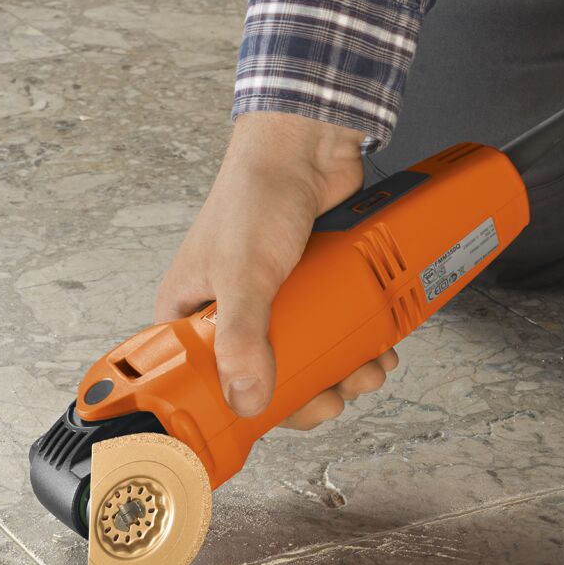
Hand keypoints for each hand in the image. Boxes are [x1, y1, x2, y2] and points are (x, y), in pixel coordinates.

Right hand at [155, 112, 399, 426]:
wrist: (305, 143)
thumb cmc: (254, 195)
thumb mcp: (243, 276)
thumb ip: (243, 339)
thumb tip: (248, 400)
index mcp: (188, 313)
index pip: (204, 383)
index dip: (240, 410)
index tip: (276, 421)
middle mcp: (225, 312)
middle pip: (262, 377)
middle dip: (307, 394)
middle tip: (333, 399)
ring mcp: (270, 301)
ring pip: (303, 357)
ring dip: (340, 372)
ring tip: (365, 371)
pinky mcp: (309, 288)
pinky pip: (329, 329)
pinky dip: (354, 343)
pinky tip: (375, 347)